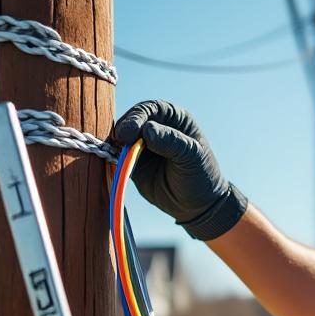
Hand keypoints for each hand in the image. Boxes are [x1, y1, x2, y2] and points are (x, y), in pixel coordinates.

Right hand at [112, 100, 247, 239]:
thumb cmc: (201, 177)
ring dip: (116, 143)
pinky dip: (113, 157)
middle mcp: (157, 127)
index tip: (130, 131)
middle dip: (124, 129)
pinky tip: (114, 163)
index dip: (137, 116)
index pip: (151, 109)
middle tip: (120, 141)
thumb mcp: (192, 157)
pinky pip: (118, 155)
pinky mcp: (133, 161)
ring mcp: (143, 145)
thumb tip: (147, 130)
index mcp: (174, 119)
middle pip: (132, 120)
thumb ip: (172, 142)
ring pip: (122, 137)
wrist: (196, 206)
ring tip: (117, 154)